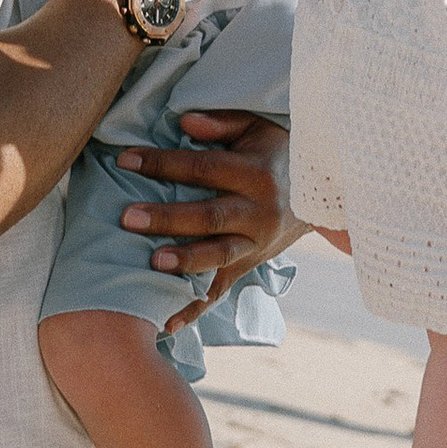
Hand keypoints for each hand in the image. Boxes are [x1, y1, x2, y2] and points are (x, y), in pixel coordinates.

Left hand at [114, 111, 296, 311]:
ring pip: (218, 256)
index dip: (164, 163)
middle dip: (168, 218)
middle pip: (210, 216)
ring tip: (152, 263)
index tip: (126, 159)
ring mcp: (255, 245)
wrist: (320, 196)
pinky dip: (195, 309)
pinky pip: (221, 290)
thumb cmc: (275, 153)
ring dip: (185, 261)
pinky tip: (167, 324)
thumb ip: (221, 124)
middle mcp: (259, 213)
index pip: (203, 168)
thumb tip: (184, 123)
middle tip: (128, 217)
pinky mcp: (249, 267)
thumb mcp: (256, 128)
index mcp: (256, 175)